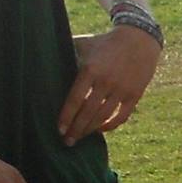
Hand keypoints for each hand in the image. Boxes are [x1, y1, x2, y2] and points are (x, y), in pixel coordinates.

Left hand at [61, 27, 162, 143]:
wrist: (138, 40)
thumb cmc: (104, 42)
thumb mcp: (84, 44)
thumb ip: (66, 54)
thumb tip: (43, 62)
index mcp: (90, 70)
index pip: (75, 100)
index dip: (66, 117)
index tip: (59, 130)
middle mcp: (106, 82)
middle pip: (88, 113)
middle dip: (76, 129)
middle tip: (67, 142)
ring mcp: (122, 90)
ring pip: (103, 117)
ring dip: (90, 130)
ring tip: (81, 137)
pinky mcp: (135, 94)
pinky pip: (121, 116)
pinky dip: (110, 125)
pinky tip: (100, 130)